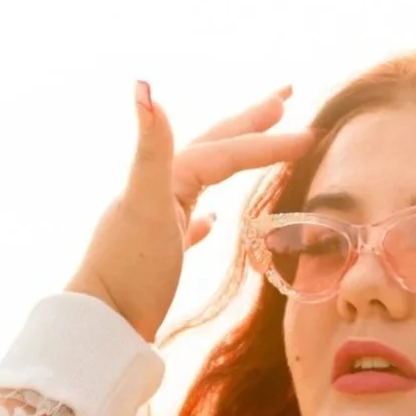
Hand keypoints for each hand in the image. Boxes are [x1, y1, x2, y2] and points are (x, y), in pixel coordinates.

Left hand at [68, 81, 317, 342]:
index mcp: (166, 179)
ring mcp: (160, 223)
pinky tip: (213, 221)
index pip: (225, 151)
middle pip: (214, 149)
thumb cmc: (129, 271)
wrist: (102, 327)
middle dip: (250, 123)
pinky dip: (205, 217)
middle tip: (286, 98)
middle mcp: (160, 192)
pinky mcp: (160, 257)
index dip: (268, 141)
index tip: (313, 136)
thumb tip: (146, 88)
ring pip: (204, 180)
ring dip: (233, 160)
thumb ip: (151, 148)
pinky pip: (189, 226)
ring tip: (257, 147)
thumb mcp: (145, 204)